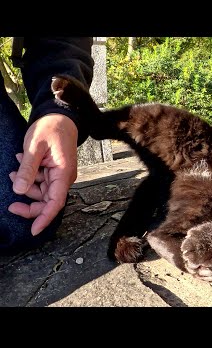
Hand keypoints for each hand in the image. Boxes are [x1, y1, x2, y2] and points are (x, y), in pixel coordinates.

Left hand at [8, 113, 77, 235]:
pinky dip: (30, 177)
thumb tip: (19, 191)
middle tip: (11, 205)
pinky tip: (21, 162)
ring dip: (27, 187)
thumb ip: (28, 169)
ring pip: (43, 192)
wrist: (61, 116)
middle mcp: (64, 177)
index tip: (33, 230)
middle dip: (30, 205)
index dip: (44, 218)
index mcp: (63, 173)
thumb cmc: (50, 128)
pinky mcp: (54, 171)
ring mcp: (59, 175)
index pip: (55, 202)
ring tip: (13, 170)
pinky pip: (41, 182)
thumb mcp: (34, 147)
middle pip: (48, 201)